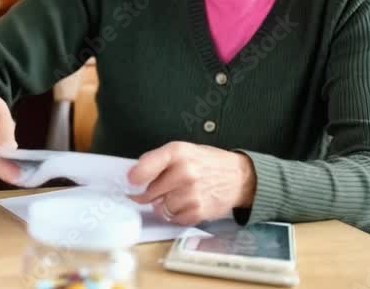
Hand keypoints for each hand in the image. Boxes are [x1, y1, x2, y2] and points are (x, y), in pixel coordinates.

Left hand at [128, 141, 256, 224]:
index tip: (131, 182)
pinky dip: (176, 215)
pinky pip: (174, 219)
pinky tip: (185, 204)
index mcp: (177, 153)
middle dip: (147, 194)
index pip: (144, 167)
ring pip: (160, 208)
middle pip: (149, 192)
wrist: (239, 177)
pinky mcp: (198, 210)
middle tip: (154, 192)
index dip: (134, 177)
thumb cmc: (208, 163)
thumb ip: (158, 160)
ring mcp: (192, 193)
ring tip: (175, 197)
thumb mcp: (183, 150)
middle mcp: (184, 172)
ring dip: (163, 205)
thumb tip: (134, 176)